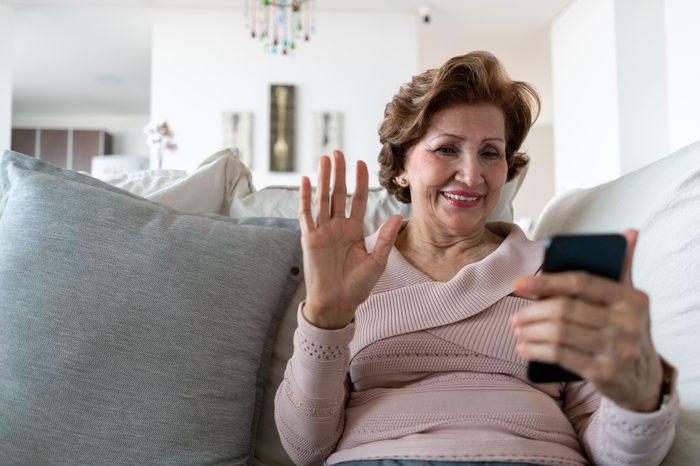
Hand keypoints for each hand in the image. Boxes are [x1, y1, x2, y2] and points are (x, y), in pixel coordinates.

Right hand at [299, 150, 401, 328]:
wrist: (337, 304)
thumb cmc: (357, 286)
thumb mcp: (376, 261)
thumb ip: (385, 238)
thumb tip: (397, 217)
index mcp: (354, 230)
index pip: (357, 200)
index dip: (359, 182)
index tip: (362, 163)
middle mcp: (338, 227)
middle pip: (338, 194)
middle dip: (339, 173)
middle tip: (338, 152)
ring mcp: (322, 231)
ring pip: (323, 199)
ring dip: (323, 179)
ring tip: (324, 159)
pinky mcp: (309, 239)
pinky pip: (306, 214)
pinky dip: (305, 197)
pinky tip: (305, 181)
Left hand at [511, 230, 663, 411]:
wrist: (644, 380)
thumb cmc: (626, 330)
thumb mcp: (630, 301)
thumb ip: (623, 268)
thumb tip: (629, 232)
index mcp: (632, 299)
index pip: (581, 283)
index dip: (546, 281)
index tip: (518, 283)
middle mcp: (628, 324)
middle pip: (565, 309)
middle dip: (533, 311)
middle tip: (515, 316)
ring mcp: (617, 350)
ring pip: (559, 333)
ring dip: (530, 331)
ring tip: (517, 329)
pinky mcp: (604, 373)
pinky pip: (560, 356)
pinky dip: (536, 350)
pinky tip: (524, 348)